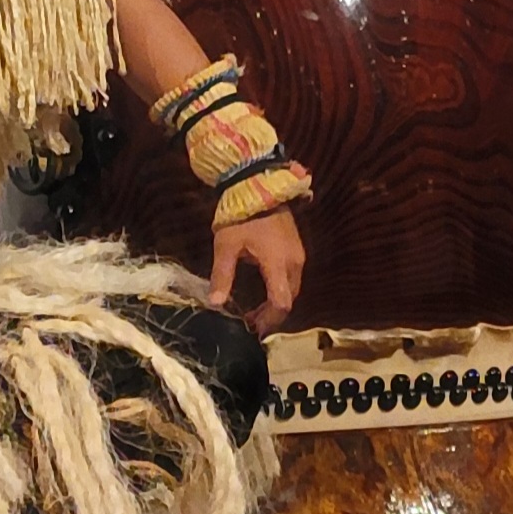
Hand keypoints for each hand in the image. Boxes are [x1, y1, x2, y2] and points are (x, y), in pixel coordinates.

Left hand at [208, 207, 304, 332]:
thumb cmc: (241, 215)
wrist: (257, 183)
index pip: (281, 303)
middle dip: (271, 315)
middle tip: (251, 323)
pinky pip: (292, 275)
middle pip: (289, 298)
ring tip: (255, 311)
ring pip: (292, 287)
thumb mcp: (226, 246)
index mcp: (278, 263)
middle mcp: (294, 261)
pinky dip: (280, 288)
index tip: (252, 330)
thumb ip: (222, 276)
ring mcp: (297, 252)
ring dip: (276, 302)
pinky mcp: (296, 246)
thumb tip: (215, 304)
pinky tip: (264, 290)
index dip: (269, 321)